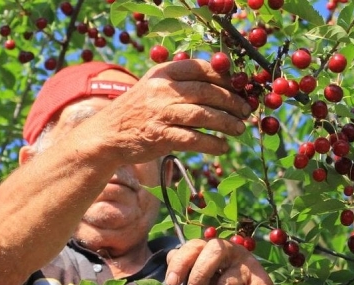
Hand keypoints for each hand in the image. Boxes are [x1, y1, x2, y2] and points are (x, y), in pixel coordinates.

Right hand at [80, 59, 250, 164]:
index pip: (201, 68)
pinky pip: (194, 139)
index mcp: (163, 73)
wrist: (108, 135)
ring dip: (226, 123)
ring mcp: (160, 114)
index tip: (241, 87)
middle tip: (246, 110)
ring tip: (239, 129)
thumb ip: (180, 83)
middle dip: (232, 101)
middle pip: (206, 92)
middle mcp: (162, 90)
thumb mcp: (153, 87)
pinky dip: (212, 144)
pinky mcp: (160, 137)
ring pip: (203, 115)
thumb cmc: (137, 111)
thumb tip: (222, 84)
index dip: (225, 77)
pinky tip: (223, 147)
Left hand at [165, 238, 280, 284]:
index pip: (195, 245)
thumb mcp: (206, 284)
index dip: (181, 262)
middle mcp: (234, 252)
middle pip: (215, 250)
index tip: (172, 282)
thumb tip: (171, 266)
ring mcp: (250, 267)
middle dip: (199, 274)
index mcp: (216, 249)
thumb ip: (188, 274)